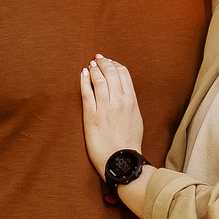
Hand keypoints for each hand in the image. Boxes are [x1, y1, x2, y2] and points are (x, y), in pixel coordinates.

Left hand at [79, 55, 143, 176]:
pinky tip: (82, 74)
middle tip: (98, 59)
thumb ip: (130, 103)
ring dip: (93, 69)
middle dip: (104, 63)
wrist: (121, 160)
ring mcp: (105, 108)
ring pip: (99, 80)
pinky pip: (87, 93)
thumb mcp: (136, 118)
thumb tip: (124, 92)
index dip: (115, 65)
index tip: (109, 61)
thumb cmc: (129, 142)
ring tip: (90, 65)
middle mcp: (119, 101)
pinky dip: (84, 81)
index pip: (124, 74)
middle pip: (111, 73)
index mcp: (131, 101)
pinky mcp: (92, 116)